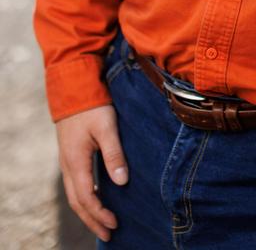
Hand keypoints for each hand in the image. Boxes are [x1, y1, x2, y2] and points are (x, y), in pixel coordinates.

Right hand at [56, 104, 127, 240]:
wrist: (73, 87)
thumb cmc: (92, 106)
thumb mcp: (106, 127)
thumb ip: (114, 154)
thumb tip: (122, 182)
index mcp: (76, 161)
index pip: (86, 197)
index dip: (100, 214)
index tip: (115, 224)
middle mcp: (68, 165)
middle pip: (77, 202)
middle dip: (92, 220)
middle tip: (108, 234)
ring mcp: (67, 160)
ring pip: (74, 194)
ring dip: (87, 211)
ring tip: (102, 223)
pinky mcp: (70, 155)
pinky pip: (75, 184)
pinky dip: (84, 198)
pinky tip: (96, 198)